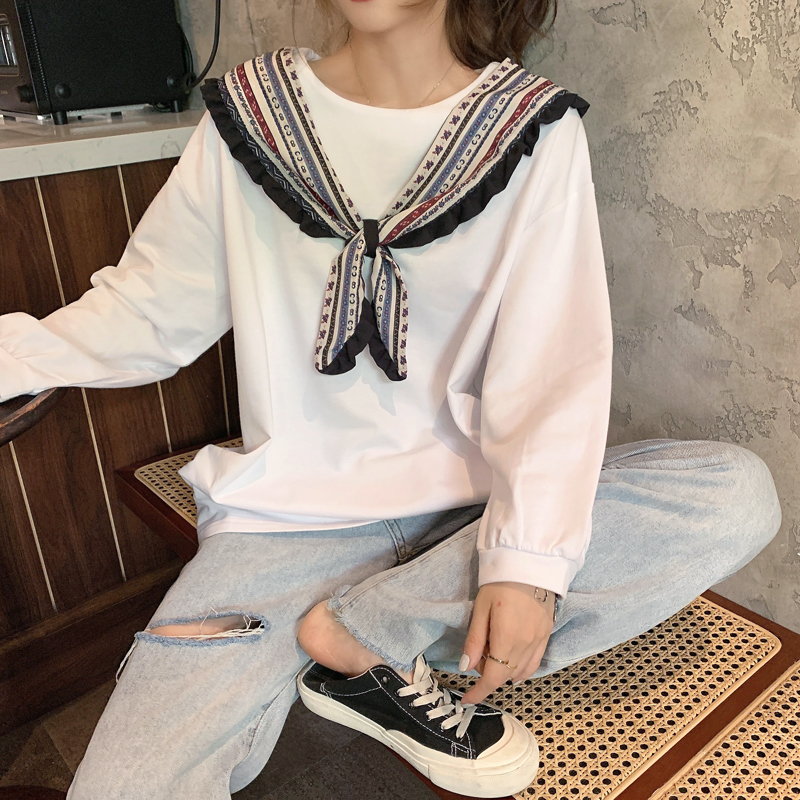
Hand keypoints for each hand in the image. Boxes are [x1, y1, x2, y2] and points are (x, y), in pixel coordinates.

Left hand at [459, 581, 555, 704]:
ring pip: (522, 672)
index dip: (479, 692)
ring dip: (506, 671)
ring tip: (494, 650)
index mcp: (507, 640)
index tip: (467, 699)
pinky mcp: (547, 634)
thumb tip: (466, 667)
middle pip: (506, 676)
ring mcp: (540, 641)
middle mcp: (527, 645)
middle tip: (478, 653)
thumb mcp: (480, 609)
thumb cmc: (501, 583)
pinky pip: (535, 661)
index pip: (493, 679)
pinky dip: (521, 665)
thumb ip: (474, 641)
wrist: (530, 564)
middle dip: (489, 674)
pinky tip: (511, 651)